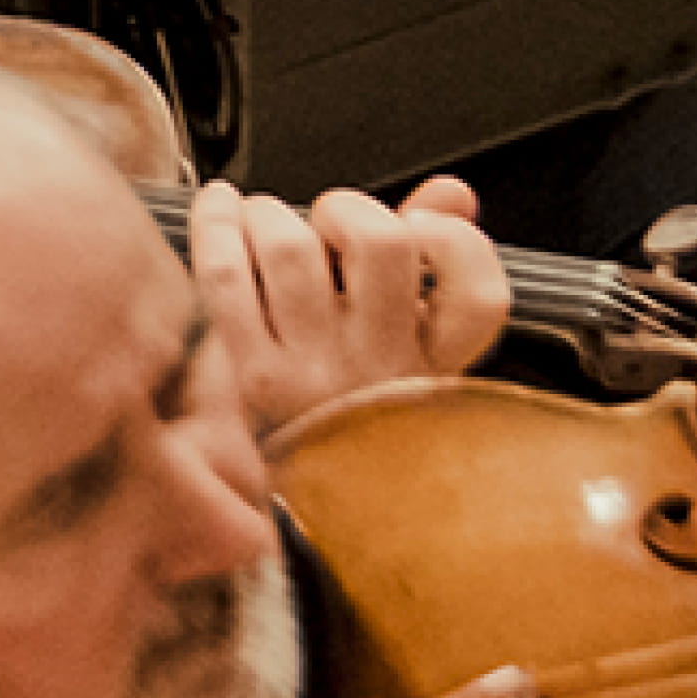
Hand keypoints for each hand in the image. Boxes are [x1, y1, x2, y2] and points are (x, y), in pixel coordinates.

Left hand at [189, 173, 508, 437]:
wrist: (309, 505)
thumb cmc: (359, 411)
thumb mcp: (416, 347)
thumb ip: (437, 264)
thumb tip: (452, 192)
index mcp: (442, 362)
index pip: (481, 290)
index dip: (450, 238)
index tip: (419, 226)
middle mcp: (385, 367)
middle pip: (381, 243)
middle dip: (346, 207)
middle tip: (328, 224)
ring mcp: (316, 373)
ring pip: (292, 251)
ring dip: (272, 215)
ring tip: (268, 224)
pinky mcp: (252, 375)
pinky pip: (226, 277)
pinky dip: (215, 223)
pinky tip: (218, 205)